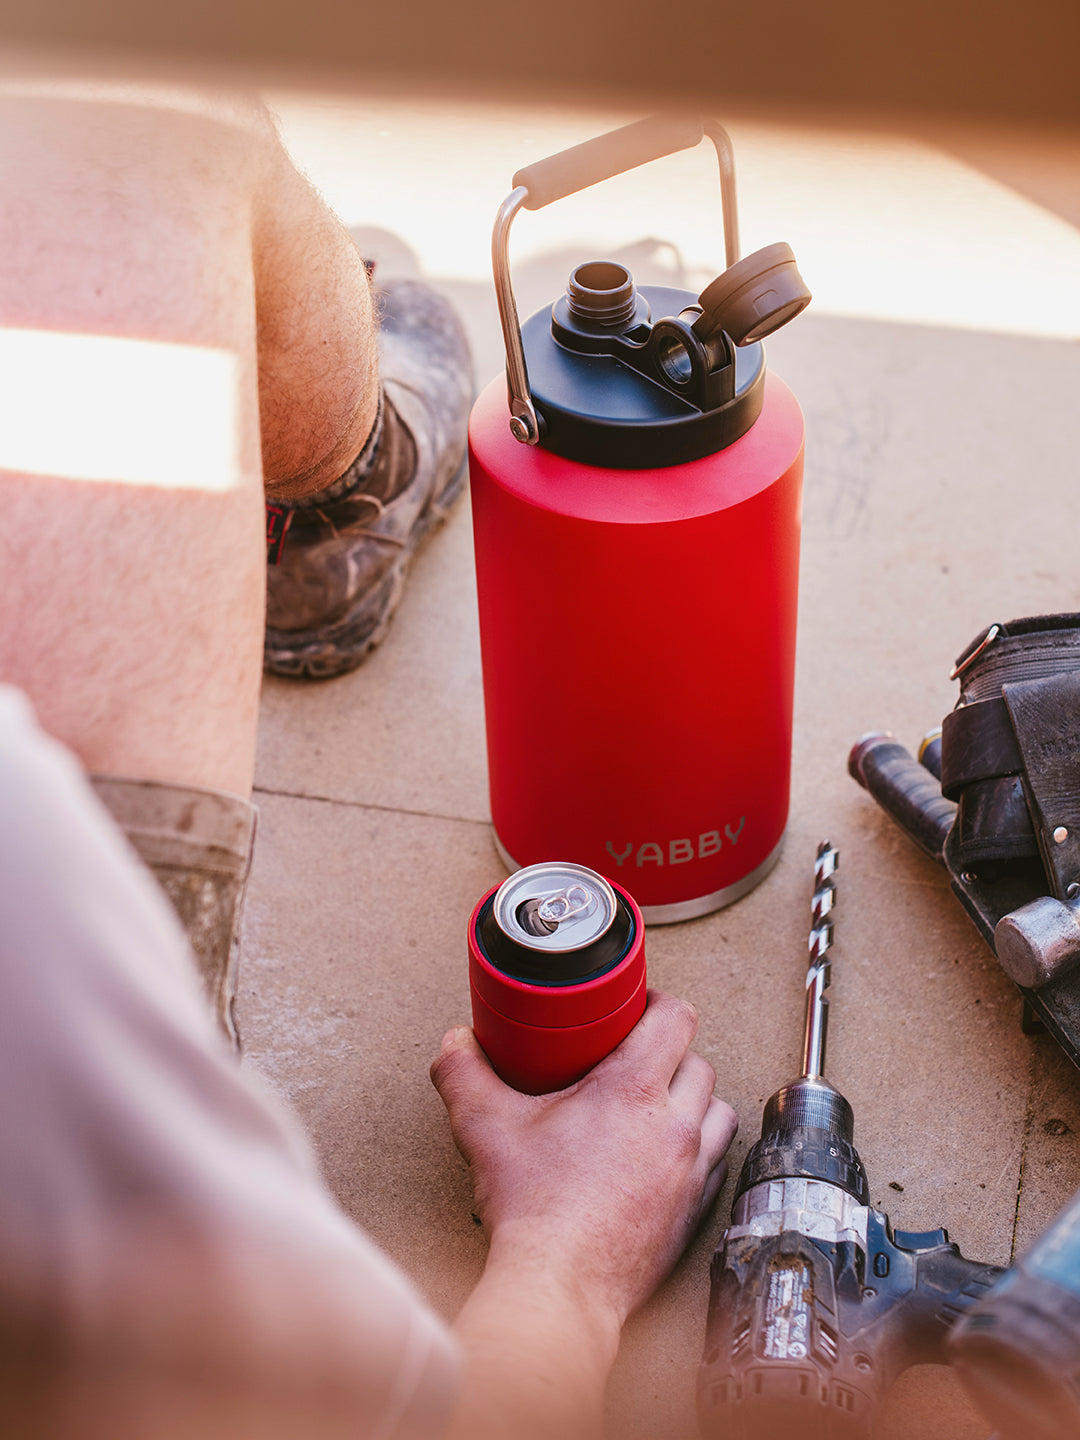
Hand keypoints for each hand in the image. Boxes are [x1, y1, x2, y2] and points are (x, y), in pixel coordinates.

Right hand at [430, 989, 736, 1331]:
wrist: (560, 1287)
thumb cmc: (533, 1210)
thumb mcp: (486, 1127)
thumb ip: (464, 1075)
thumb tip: (455, 1044)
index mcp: (632, 1091)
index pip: (676, 1019)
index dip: (659, 1002)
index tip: (638, 1007)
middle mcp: (673, 1125)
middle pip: (698, 1062)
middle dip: (672, 1052)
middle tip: (637, 1057)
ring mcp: (690, 1170)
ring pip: (717, 1110)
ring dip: (694, 1100)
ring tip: (659, 1103)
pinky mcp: (694, 1210)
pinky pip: (715, 1161)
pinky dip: (697, 1148)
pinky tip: (665, 1154)